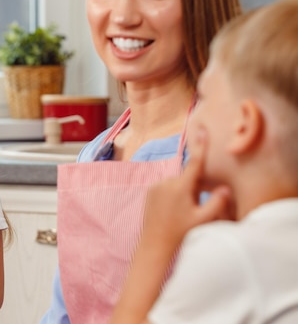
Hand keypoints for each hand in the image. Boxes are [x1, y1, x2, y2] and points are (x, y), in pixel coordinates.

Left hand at [142, 129, 231, 249]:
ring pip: (177, 184)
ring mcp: (155, 187)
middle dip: (194, 188)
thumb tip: (224, 188)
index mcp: (180, 187)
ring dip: (183, 193)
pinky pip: (167, 188)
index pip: (194, 163)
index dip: (201, 146)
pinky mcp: (149, 192)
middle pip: (187, 178)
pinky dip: (173, 195)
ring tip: (180, 213)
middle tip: (192, 208)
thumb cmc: (181, 234)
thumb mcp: (204, 220)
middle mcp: (166, 183)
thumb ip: (217, 202)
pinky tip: (172, 212)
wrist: (155, 245)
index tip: (203, 129)